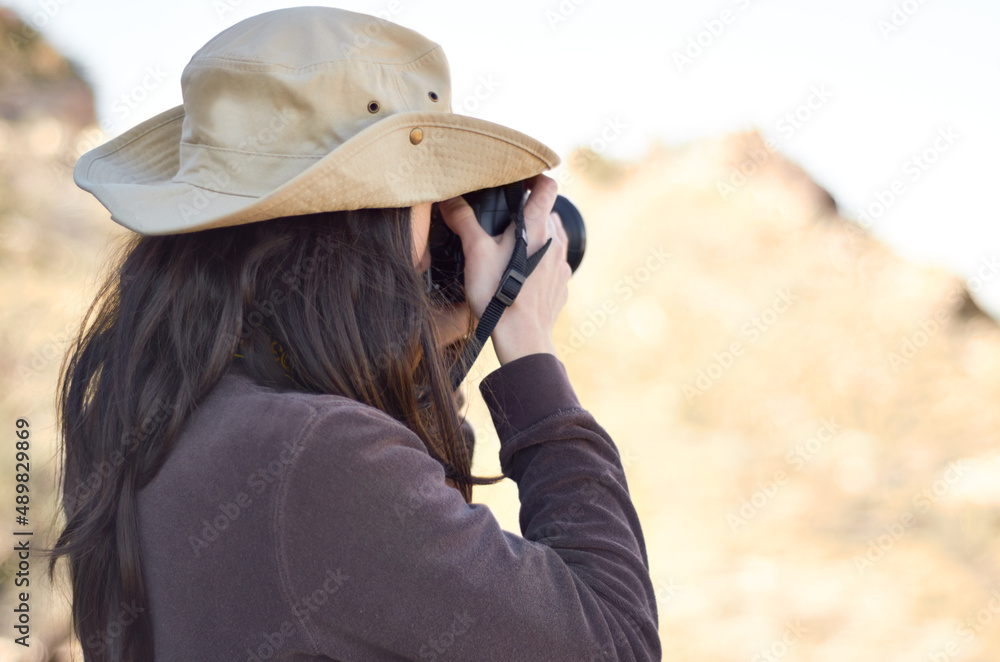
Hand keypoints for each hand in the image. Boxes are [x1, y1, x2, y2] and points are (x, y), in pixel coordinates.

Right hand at [437, 174, 570, 364]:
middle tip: (505, 220)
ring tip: (513, 249)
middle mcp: (555, 241)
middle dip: (530, 212)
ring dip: (537, 237)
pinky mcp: (562, 285)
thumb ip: (464, 221)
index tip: (521, 181)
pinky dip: (542, 262)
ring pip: (553, 237)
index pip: (548, 186)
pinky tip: (523, 274)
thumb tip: (448, 198)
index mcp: (538, 226)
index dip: (536, 178)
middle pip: (549, 212)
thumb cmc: (498, 293)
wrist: (522, 338)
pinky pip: (554, 264)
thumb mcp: (475, 252)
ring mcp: (562, 264)